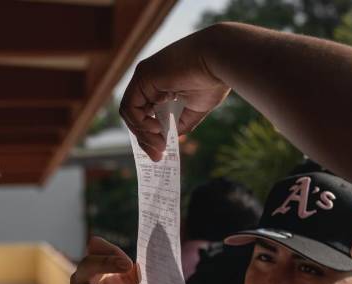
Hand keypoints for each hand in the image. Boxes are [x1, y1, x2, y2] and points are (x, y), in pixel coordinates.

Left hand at [119, 25, 231, 160]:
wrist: (221, 58)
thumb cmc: (213, 79)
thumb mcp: (195, 107)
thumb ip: (181, 122)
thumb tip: (171, 139)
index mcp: (161, 85)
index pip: (145, 113)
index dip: (149, 134)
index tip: (159, 152)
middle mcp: (149, 79)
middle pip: (136, 114)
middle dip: (145, 139)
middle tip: (157, 157)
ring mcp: (144, 76)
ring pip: (130, 113)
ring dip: (143, 134)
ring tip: (160, 145)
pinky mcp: (143, 76)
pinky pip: (131, 107)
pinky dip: (140, 123)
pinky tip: (156, 130)